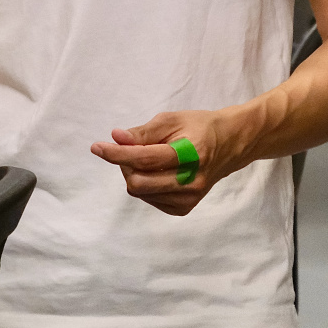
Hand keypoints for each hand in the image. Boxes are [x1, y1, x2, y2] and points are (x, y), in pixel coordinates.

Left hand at [91, 109, 247, 216]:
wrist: (230, 144)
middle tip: (131, 148)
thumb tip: (116, 138)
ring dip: (134, 174)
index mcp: (191, 154)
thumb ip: (143, 132)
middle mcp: (192, 181)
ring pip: (140, 192)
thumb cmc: (200, 127)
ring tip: (149, 158)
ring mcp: (189, 198)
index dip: (117, 153)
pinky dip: (145, 185)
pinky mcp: (184, 208)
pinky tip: (158, 172)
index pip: (144, 159)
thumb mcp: (173, 119)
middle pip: (137, 182)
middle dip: (125, 165)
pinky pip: (149, 199)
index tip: (97, 147)